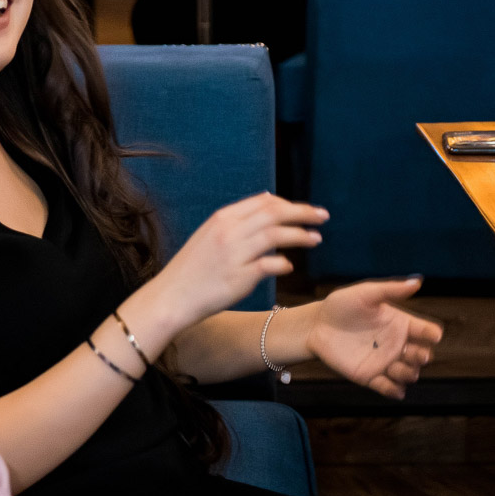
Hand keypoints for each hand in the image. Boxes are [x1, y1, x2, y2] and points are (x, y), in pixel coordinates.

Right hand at [150, 193, 327, 335]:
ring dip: (300, 236)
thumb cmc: (192, 269)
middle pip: (274, 214)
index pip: (263, 202)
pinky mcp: (237, 278)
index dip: (289, 204)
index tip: (306, 211)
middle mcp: (228, 232)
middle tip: (323, 216)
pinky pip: (269, 265)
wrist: (171, 296)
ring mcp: (233, 254)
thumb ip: (238, 219)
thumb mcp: (210, 234)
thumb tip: (268, 198)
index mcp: (222, 218)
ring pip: (275, 235)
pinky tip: (289, 266)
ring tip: (316, 239)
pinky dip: (283, 264)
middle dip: (303, 213)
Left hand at [306, 278, 441, 398]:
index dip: (432, 333)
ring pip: (408, 374)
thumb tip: (417, 282)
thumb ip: (390, 289)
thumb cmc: (341, 306)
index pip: (426, 331)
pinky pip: (389, 389)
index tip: (433, 335)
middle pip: (421, 356)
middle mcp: (397, 345)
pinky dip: (395, 391)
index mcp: (401, 324)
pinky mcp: (370, 377)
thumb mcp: (365, 294)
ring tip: (396, 367)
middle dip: (422, 357)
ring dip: (408, 374)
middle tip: (416, 354)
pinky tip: (394, 389)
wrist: (316, 326)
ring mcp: (385, 362)